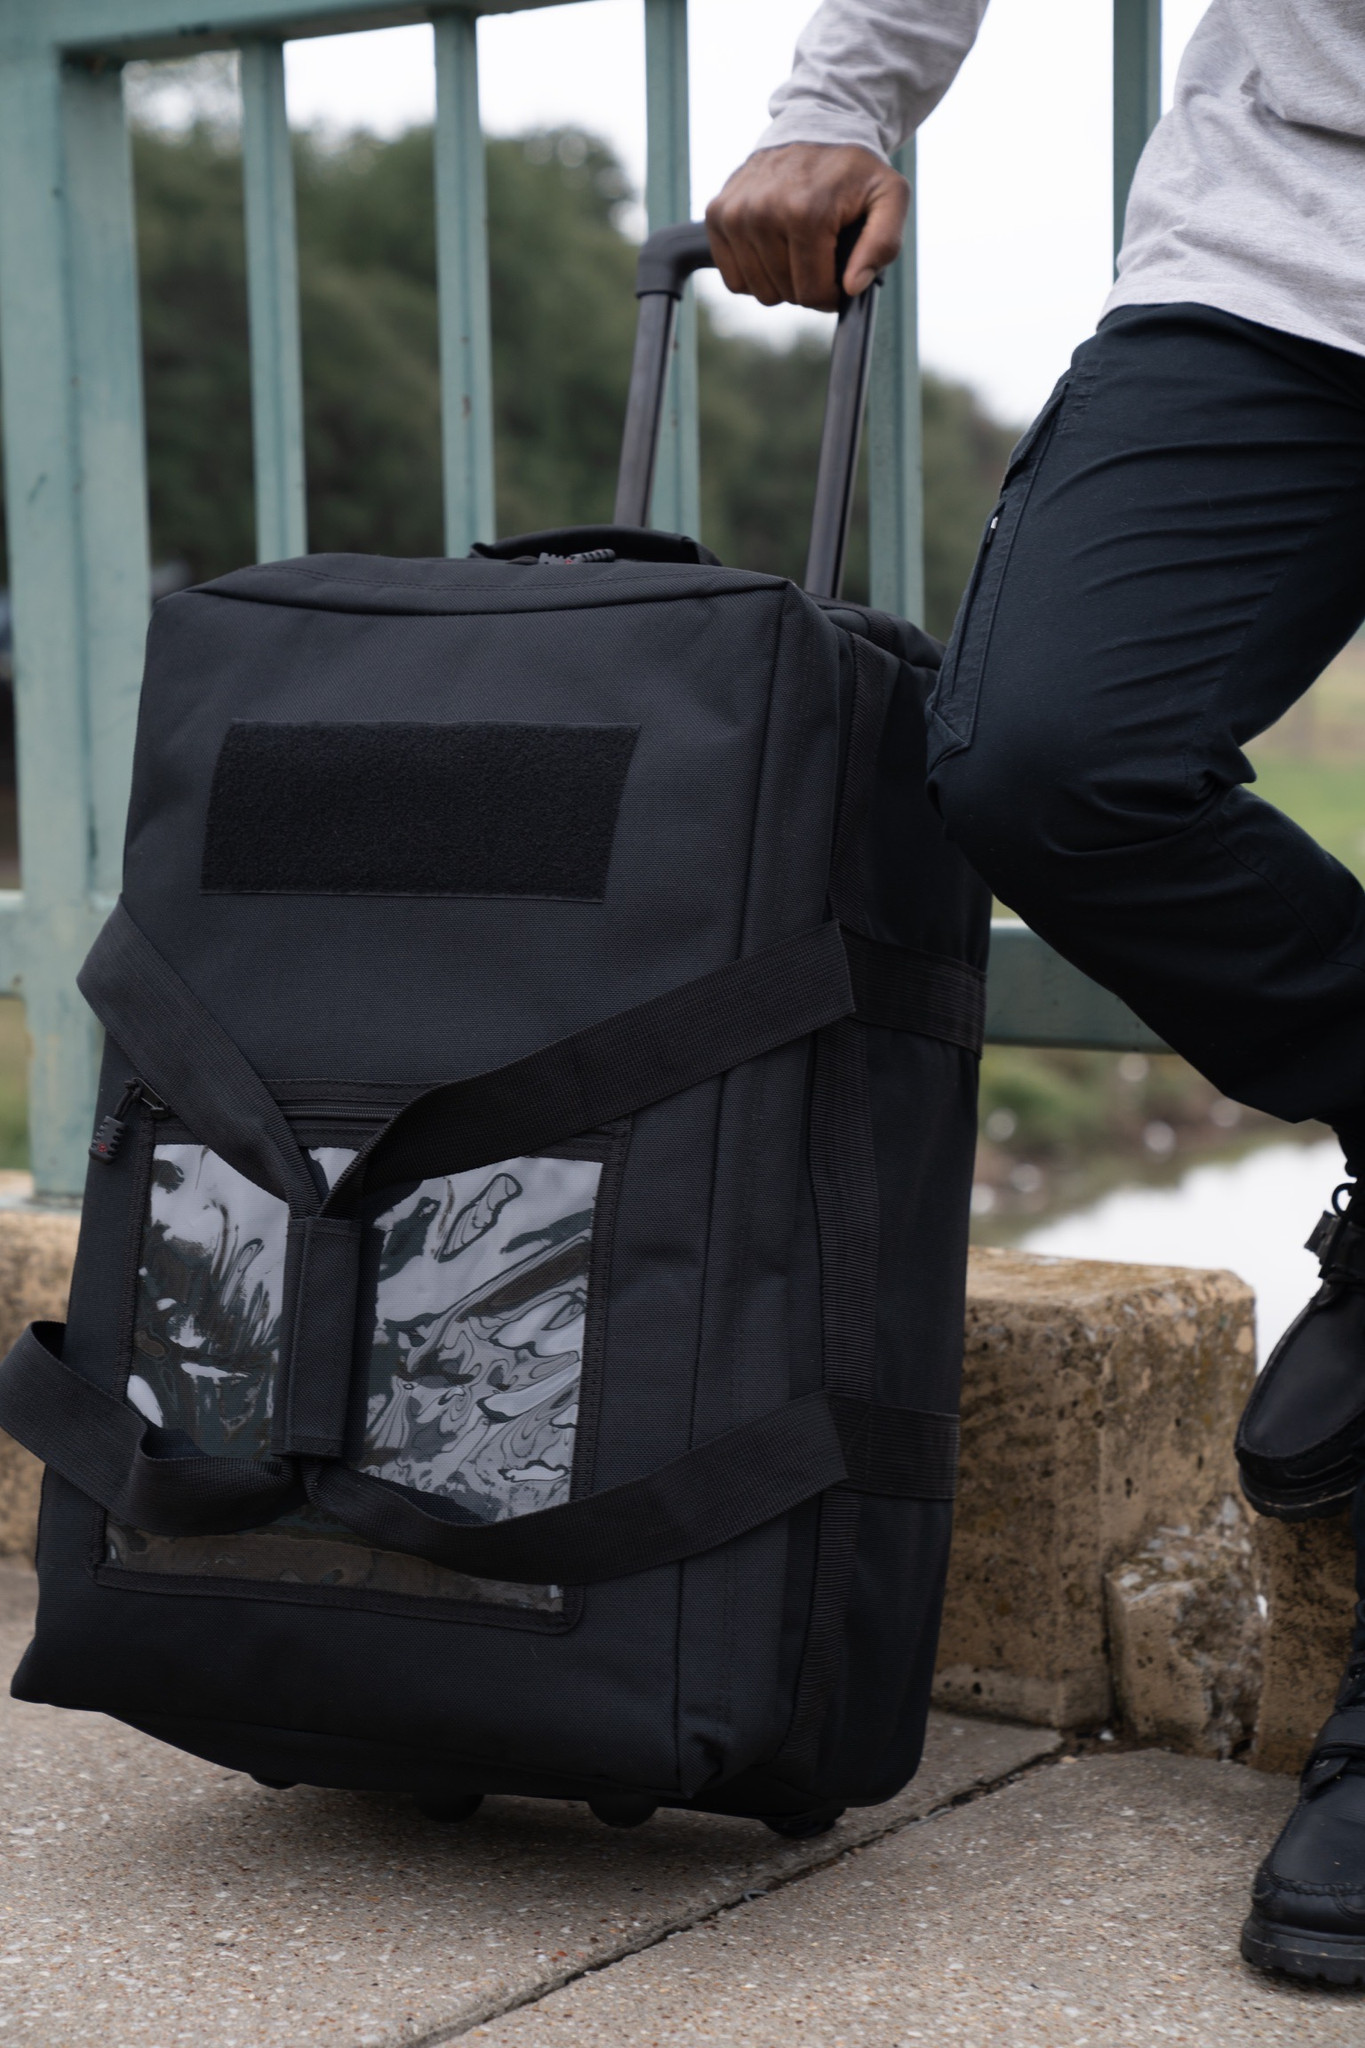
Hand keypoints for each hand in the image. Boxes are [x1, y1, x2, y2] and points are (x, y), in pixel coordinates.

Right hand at [705, 143, 908, 310]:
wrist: (815, 123)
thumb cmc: (854, 169)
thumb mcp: (890, 197)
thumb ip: (883, 244)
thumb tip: (851, 287)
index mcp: (806, 212)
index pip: (812, 293)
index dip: (831, 293)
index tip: (840, 273)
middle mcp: (763, 212)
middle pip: (785, 294)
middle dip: (807, 284)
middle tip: (821, 251)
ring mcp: (735, 213)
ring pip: (758, 290)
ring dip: (781, 278)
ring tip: (797, 244)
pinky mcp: (717, 214)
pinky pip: (733, 278)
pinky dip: (754, 272)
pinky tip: (772, 245)